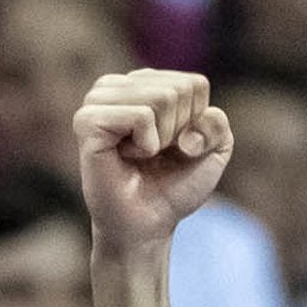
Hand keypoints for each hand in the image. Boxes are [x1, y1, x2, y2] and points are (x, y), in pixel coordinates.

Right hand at [74, 70, 231, 257]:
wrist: (148, 223)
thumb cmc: (174, 185)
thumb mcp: (213, 153)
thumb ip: (218, 124)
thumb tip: (195, 120)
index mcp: (144, 83)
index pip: (195, 84)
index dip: (197, 123)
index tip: (177, 147)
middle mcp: (118, 85)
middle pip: (180, 89)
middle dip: (180, 130)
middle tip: (157, 154)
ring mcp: (99, 99)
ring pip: (163, 98)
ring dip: (163, 139)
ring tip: (142, 154)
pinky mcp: (88, 119)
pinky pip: (142, 116)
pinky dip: (147, 144)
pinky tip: (128, 156)